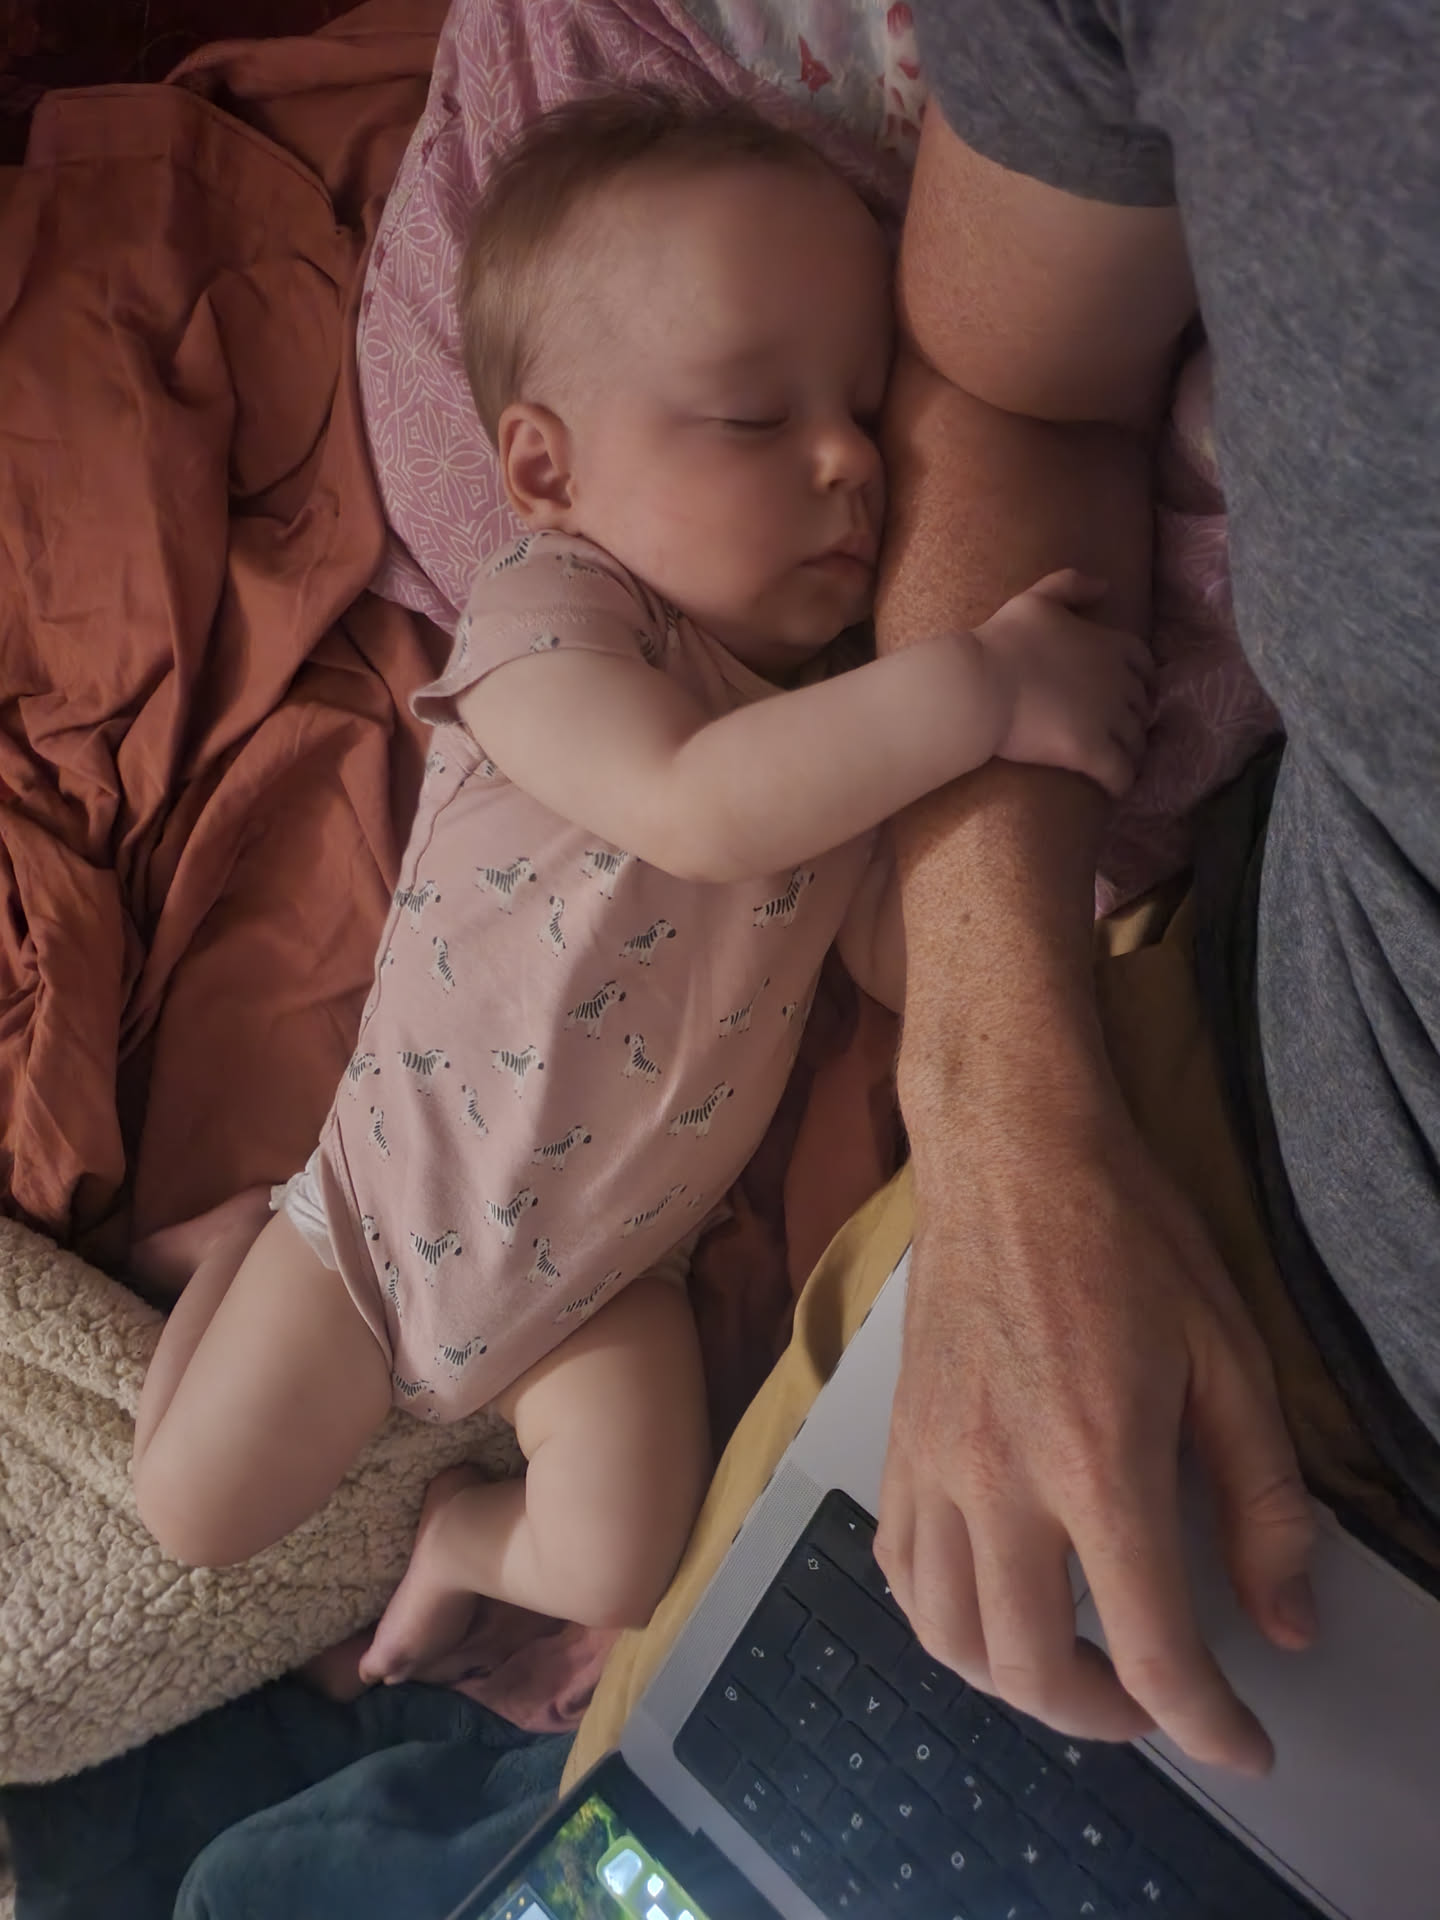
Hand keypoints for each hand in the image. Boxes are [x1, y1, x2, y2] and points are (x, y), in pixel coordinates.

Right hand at [875, 1093, 1317, 1774]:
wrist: (1009, 1153)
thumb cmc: (1125, 1235)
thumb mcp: (1229, 1356)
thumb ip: (1262, 1500)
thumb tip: (1287, 1622)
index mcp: (1098, 1461)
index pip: (1153, 1650)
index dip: (1209, 1726)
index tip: (1243, 1746)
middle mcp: (1000, 1480)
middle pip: (1032, 1669)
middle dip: (1109, 1720)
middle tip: (1160, 1704)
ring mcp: (933, 1463)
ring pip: (948, 1637)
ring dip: (1015, 1684)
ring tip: (1074, 1668)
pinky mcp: (898, 1441)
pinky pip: (897, 1569)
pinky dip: (942, 1618)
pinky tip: (987, 1600)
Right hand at [976, 569, 1151, 796]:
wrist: (979, 684)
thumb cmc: (1001, 641)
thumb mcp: (1035, 598)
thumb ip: (1071, 585)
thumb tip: (1105, 585)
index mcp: (1110, 645)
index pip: (1144, 664)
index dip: (1141, 680)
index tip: (1131, 691)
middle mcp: (1118, 681)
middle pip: (1141, 706)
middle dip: (1134, 718)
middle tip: (1118, 731)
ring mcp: (1108, 719)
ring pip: (1135, 742)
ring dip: (1131, 752)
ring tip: (1117, 762)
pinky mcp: (1091, 752)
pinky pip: (1121, 774)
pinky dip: (1122, 782)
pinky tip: (1115, 788)